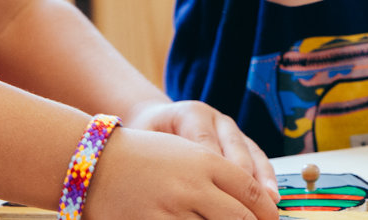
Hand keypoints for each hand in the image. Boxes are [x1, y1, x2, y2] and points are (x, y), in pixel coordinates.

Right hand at [84, 128, 278, 219]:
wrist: (94, 162)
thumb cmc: (145, 157)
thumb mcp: (187, 155)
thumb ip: (221, 176)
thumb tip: (257, 203)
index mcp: (205, 162)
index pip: (250, 191)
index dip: (267, 211)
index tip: (273, 219)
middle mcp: (192, 186)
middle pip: (240, 217)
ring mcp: (172, 209)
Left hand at [122, 100, 278, 194]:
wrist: (158, 120)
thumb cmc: (149, 136)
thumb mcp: (146, 142)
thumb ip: (159, 158)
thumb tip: (171, 183)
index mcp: (192, 113)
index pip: (205, 144)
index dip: (213, 169)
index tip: (214, 194)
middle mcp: (218, 119)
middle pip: (234, 149)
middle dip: (242, 178)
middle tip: (244, 203)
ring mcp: (234, 130)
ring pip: (252, 153)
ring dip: (261, 179)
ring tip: (268, 200)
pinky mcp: (244, 142)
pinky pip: (259, 159)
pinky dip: (266, 178)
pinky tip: (272, 196)